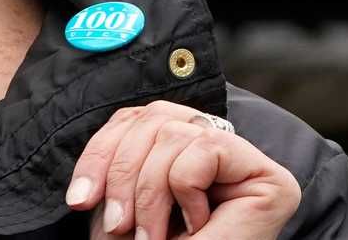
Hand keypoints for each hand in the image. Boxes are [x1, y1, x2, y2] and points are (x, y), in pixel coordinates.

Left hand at [65, 100, 300, 239]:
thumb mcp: (124, 208)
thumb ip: (117, 167)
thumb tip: (93, 165)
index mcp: (182, 148)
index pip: (136, 119)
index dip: (100, 153)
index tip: (79, 200)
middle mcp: (217, 146)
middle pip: (152, 119)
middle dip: (122, 175)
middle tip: (117, 227)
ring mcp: (246, 160)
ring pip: (173, 133)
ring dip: (149, 192)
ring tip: (151, 238)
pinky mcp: (268, 176)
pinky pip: (204, 149)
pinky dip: (185, 189)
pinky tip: (195, 225)